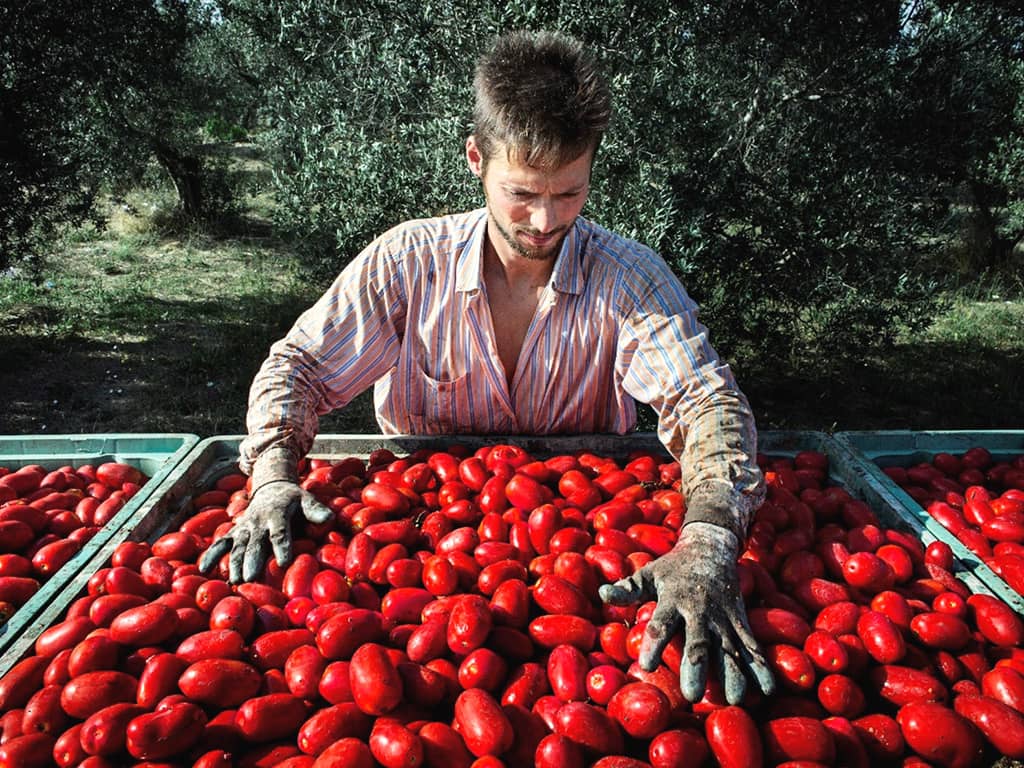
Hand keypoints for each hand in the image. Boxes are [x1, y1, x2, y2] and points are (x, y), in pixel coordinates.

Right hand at [198, 480, 331, 582]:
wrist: (271, 487)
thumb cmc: (294, 500)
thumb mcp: (307, 499)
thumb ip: (316, 511)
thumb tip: (329, 519)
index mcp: (278, 515)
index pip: (280, 532)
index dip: (282, 547)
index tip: (284, 563)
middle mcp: (258, 522)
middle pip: (255, 543)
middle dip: (252, 561)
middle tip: (251, 579)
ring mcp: (244, 528)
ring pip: (237, 546)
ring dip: (233, 563)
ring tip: (233, 582)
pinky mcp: (234, 532)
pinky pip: (220, 543)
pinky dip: (211, 555)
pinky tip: (203, 570)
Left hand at [598, 521, 774, 704]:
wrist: (712, 547)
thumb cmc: (673, 567)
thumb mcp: (648, 574)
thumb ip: (627, 589)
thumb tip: (601, 593)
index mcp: (673, 599)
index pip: (661, 623)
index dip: (654, 644)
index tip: (646, 665)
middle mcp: (700, 610)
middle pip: (698, 641)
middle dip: (696, 668)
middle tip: (691, 696)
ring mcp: (723, 617)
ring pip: (729, 648)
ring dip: (732, 674)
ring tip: (733, 700)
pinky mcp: (741, 621)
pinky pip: (752, 646)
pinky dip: (760, 667)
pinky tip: (767, 690)